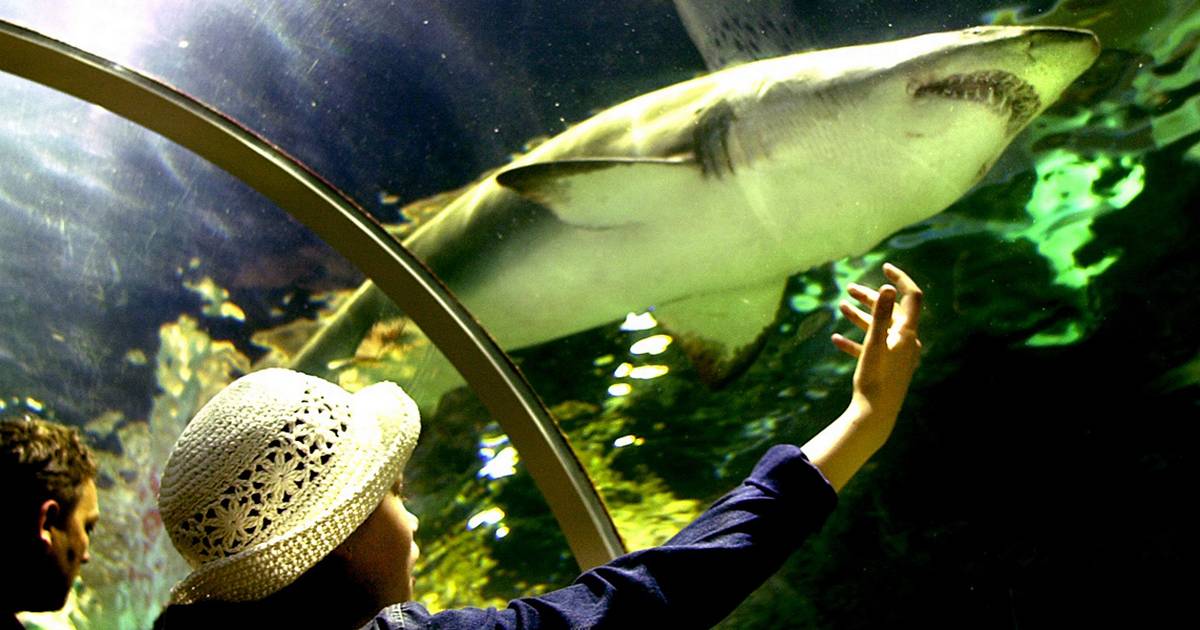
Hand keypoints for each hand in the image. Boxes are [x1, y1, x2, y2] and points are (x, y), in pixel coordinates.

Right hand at [832, 263, 923, 424]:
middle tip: (849, 289)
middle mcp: (906, 343)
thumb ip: (881, 315)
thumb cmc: (875, 380)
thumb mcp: (875, 344)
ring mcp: (897, 356)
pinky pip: (871, 349)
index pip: (911, 298)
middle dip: (870, 299)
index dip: (900, 280)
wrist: (876, 415)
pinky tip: (836, 339)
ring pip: (879, 329)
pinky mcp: (887, 368)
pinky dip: (856, 341)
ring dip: (860, 317)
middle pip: (890, 312)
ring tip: (841, 306)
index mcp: (907, 334)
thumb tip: (888, 288)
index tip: (885, 267)